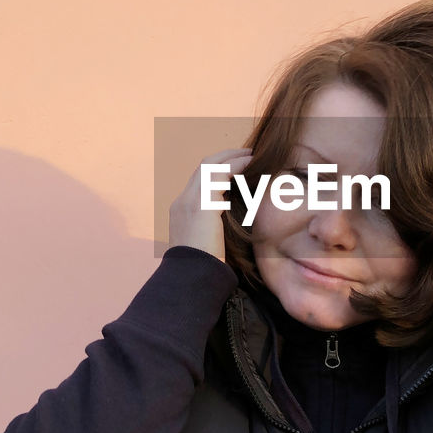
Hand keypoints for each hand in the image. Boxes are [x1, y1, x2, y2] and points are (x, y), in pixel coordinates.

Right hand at [168, 147, 253, 262]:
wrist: (191, 278)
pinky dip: (235, 165)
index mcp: (181, 211)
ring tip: (251, 155)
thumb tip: (234, 224)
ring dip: (231, 157)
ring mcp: (189, 201)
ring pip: (210, 165)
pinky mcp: (201, 204)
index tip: (236, 168)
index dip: (217, 171)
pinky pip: (220, 174)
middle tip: (246, 154)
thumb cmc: (204, 269)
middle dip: (224, 157)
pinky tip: (250, 164)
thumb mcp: (207, 245)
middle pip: (202, 167)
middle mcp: (182, 201)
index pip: (198, 181)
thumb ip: (215, 230)